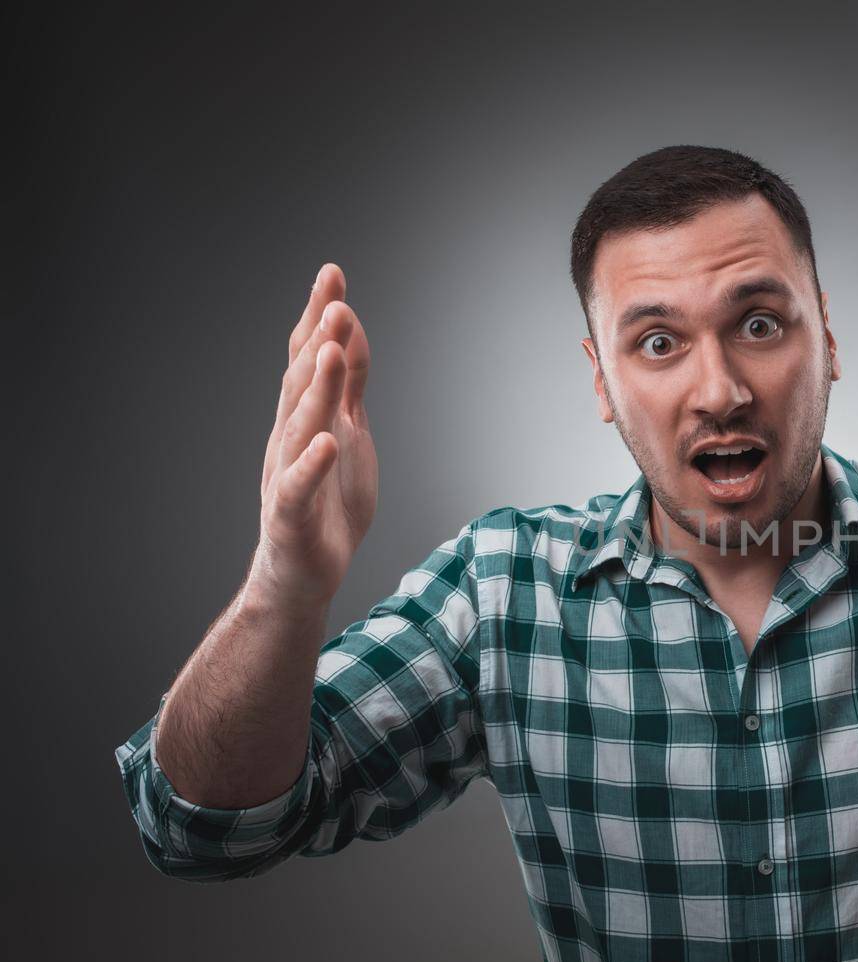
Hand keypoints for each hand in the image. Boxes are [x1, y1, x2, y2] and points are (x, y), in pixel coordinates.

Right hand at [250, 263, 377, 608]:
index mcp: (305, 417)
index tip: (331, 272)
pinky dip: (311, 464)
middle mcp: (290, 438)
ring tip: (331, 351)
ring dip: (316, 388)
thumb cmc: (328, 502)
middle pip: (301, 382)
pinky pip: (298, 488)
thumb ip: (350, 385)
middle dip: (318, 340)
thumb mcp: (350, 433)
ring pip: (300, 426)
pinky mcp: (291, 516)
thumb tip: (351, 330)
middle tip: (335, 300)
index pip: (310, 358)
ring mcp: (287, 475)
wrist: (302, 575)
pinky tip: (325, 442)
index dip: (318, 316)